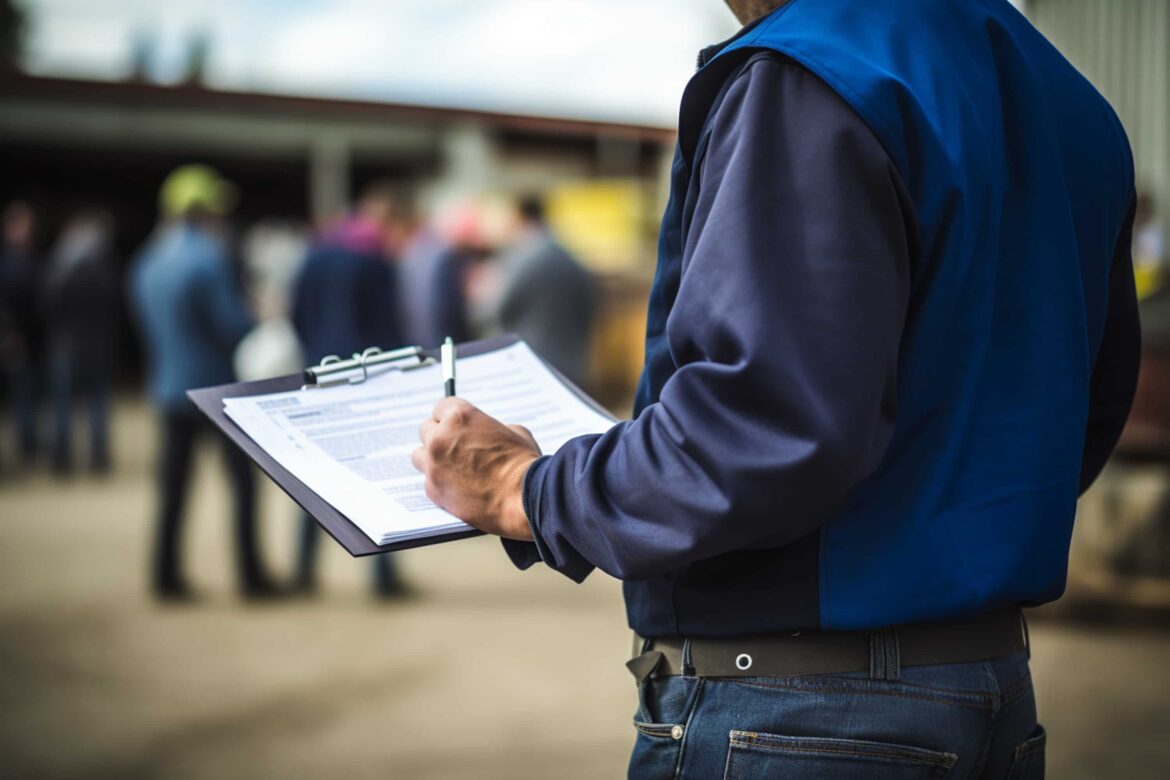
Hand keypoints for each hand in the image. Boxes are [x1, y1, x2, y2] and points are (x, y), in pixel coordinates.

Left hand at [412, 398, 540, 539]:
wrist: (522, 499)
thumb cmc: (524, 465)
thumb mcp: (514, 432)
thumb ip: (490, 428)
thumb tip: (484, 434)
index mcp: (460, 416)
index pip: (441, 407)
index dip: (450, 416)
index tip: (453, 424)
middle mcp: (441, 438)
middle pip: (426, 429)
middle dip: (439, 436)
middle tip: (453, 445)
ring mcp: (434, 465)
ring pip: (419, 456)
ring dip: (431, 458)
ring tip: (450, 467)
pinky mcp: (434, 490)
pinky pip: (428, 481)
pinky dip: (439, 483)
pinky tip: (456, 487)